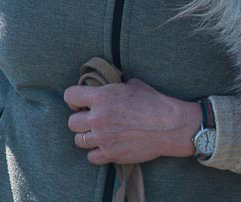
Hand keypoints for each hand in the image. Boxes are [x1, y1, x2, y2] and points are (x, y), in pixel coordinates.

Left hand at [63, 78, 201, 164]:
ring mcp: (103, 138)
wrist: (169, 125)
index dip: (74, 98)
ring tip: (100, 132)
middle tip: (93, 118)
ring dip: (87, 136)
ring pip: (79, 140)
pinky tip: (107, 145)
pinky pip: (91, 156)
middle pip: (72, 122)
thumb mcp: (133, 84)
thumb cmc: (154, 101)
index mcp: (101, 97)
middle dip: (81, 119)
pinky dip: (96, 151)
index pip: (70, 96)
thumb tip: (108, 86)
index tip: (81, 102)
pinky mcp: (110, 154)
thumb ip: (114, 87)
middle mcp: (98, 118)